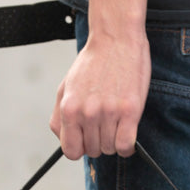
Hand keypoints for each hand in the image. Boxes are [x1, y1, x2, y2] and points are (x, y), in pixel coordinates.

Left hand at [50, 29, 150, 159]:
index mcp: (69, 108)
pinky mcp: (130, 111)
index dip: (80, 148)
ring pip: (110, 149)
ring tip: (116, 124)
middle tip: (104, 126)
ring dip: (114, 141)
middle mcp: (87, 113)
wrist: (116, 39)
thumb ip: (59, 115)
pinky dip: (127, 146)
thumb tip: (63, 138)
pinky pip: (126, 145)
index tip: (87, 141)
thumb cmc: (93, 62)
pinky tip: (127, 133)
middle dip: (98, 142)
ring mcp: (109, 112)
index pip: (71, 150)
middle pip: (93, 150)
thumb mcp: (66, 86)